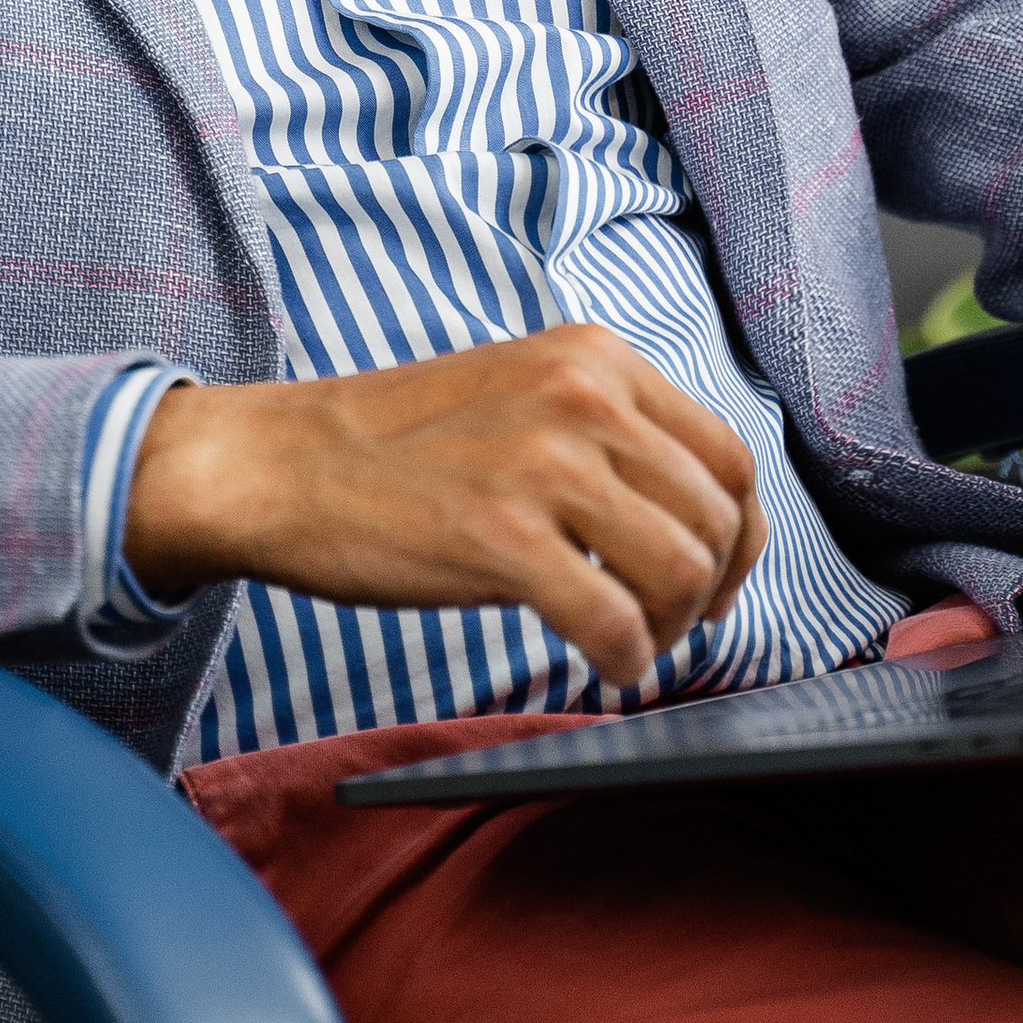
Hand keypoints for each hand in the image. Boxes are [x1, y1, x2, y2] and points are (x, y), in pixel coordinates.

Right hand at [123, 324, 764, 686]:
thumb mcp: (520, 392)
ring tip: (626, 641)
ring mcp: (544, 463)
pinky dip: (624, 662)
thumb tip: (692, 514)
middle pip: (714, 519)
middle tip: (663, 623)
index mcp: (593, 356)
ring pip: (682, 571)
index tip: (715, 578)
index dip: (738, 535)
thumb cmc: (398, 445)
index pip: (728, 456)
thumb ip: (605, 429)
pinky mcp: (502, 536)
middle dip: (706, 589)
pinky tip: (601, 666)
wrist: (283, 464)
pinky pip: (617, 623)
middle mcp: (582, 396)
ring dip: (668, 627)